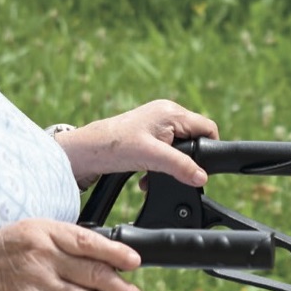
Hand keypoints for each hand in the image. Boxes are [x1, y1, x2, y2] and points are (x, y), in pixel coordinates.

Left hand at [62, 99, 219, 187]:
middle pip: (194, 138)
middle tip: (174, 174)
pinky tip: (146, 177)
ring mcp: (155, 123)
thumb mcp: (152, 158)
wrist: (82, 152)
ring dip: (171, 165)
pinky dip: (159, 165)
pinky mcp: (146, 135)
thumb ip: (180, 166)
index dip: (208, 148)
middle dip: (187, 159)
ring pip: (179, 146)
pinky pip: (165, 149)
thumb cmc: (113, 146)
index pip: (207, 127)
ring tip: (155, 176)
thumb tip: (202, 177)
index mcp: (171, 112)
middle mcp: (166, 114)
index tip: (202, 169)